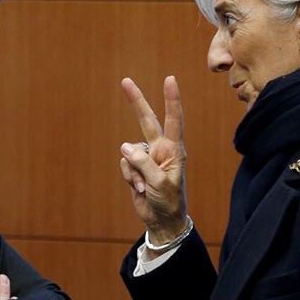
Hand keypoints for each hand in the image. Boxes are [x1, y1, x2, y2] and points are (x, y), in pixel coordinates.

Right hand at [119, 76, 187, 242]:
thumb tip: (125, 147)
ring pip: (129, 152)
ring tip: (145, 187)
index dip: (171, 99)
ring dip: (134, 172)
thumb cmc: (169, 201)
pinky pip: (125, 165)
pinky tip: (139, 189)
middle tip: (125, 81)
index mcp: (174, 150)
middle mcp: (160, 149)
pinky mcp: (135, 167)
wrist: (162, 219)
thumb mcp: (160, 183)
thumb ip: (143, 163)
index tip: (170, 79)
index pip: (173, 120)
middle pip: (146, 120)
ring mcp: (146, 157)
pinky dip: (129, 178)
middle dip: (136, 101)